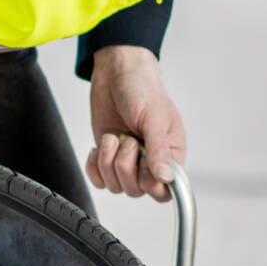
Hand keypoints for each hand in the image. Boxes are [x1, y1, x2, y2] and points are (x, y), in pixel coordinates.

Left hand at [86, 44, 185, 200]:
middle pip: (136, 191)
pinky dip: (95, 167)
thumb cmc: (143, 90)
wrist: (117, 74)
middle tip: (127, 139)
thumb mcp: (154, 118)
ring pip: (116, 186)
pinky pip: (99, 181)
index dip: (150, 183)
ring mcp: (128, 162)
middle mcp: (151, 163)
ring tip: (113, 137)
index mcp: (171, 155)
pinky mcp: (108, 159)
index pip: (164, 191)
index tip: (143, 162)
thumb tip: (167, 178)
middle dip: (125, 166)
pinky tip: (99, 148)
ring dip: (108, 162)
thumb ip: (159, 150)